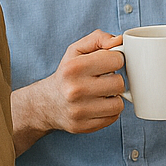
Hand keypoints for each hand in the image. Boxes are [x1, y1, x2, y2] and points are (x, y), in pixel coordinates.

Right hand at [12, 30, 125, 152]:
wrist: (46, 103)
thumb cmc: (67, 74)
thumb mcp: (76, 51)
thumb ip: (98, 39)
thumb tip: (119, 40)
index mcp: (74, 67)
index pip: (117, 59)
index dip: (116, 60)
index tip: (107, 64)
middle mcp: (75, 90)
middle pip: (120, 83)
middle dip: (114, 80)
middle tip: (103, 80)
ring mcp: (79, 111)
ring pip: (119, 103)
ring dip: (114, 98)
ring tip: (101, 94)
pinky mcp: (83, 126)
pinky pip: (113, 117)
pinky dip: (109, 111)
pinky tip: (98, 105)